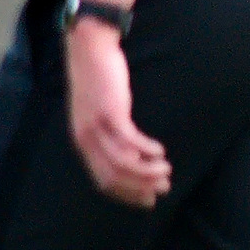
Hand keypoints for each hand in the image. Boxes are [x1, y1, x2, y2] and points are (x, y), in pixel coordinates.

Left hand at [64, 18, 169, 207]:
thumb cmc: (98, 80)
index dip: (128, 193)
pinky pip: (130, 142)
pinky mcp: (110, 114)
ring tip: (166, 170)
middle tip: (163, 187)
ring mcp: (97, 127)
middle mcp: (86, 139)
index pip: (103, 180)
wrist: (90, 50)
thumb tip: (130, 154)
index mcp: (83, 142)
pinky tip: (159, 150)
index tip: (149, 199)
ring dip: (148, 171)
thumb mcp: (98, 113)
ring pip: (124, 163)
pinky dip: (147, 151)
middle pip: (114, 176)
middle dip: (141, 187)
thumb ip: (107, 134)